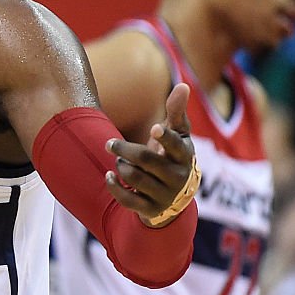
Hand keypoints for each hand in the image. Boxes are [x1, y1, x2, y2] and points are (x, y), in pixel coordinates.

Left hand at [105, 82, 196, 223]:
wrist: (175, 196)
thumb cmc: (173, 156)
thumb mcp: (178, 135)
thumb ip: (177, 112)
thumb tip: (183, 85)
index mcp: (185, 156)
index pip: (177, 146)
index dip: (165, 137)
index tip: (153, 128)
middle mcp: (178, 177)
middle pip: (146, 160)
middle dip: (124, 149)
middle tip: (109, 143)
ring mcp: (164, 195)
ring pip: (134, 178)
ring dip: (121, 166)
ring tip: (119, 161)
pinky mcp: (150, 209)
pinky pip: (127, 200)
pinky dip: (114, 186)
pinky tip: (109, 176)